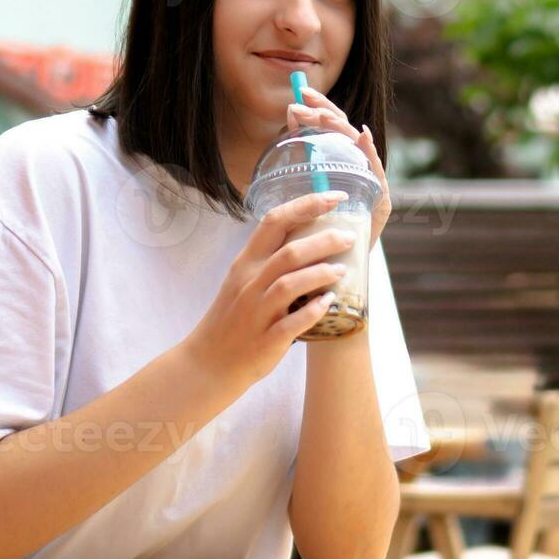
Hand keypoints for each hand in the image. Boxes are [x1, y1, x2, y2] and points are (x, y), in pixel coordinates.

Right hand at [181, 190, 358, 390]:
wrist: (209, 362)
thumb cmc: (233, 317)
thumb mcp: (243, 280)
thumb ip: (270, 259)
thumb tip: (311, 237)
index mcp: (246, 263)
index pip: (274, 221)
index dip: (307, 204)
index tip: (336, 196)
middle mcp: (249, 283)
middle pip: (288, 251)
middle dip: (323, 240)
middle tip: (349, 237)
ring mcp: (257, 311)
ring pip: (289, 284)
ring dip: (320, 274)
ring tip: (342, 270)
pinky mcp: (267, 339)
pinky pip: (292, 322)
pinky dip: (313, 311)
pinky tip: (329, 303)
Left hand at [288, 86, 390, 247]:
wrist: (340, 268)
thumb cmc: (319, 231)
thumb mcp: (306, 187)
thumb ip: (304, 154)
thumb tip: (290, 114)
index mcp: (343, 163)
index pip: (333, 128)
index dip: (320, 108)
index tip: (302, 94)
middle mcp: (360, 169)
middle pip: (346, 133)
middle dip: (325, 113)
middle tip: (305, 100)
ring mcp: (372, 184)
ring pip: (358, 149)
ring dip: (340, 129)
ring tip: (324, 117)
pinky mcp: (381, 202)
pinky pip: (376, 174)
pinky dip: (370, 154)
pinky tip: (362, 138)